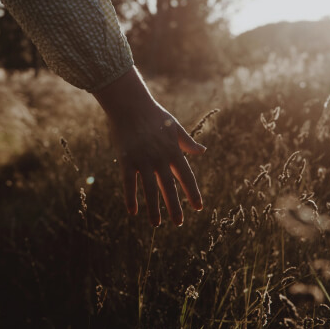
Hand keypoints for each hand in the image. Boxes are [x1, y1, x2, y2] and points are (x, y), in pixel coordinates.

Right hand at [93, 67, 205, 225]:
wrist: (130, 104)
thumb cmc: (154, 115)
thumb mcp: (175, 127)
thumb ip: (188, 143)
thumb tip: (203, 151)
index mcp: (174, 151)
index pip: (186, 177)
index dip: (193, 193)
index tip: (198, 207)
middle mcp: (160, 158)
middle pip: (169, 187)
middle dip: (174, 207)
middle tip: (178, 223)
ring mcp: (143, 160)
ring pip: (149, 190)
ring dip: (154, 208)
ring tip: (156, 224)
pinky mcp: (126, 160)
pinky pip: (129, 183)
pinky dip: (131, 198)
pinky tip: (133, 212)